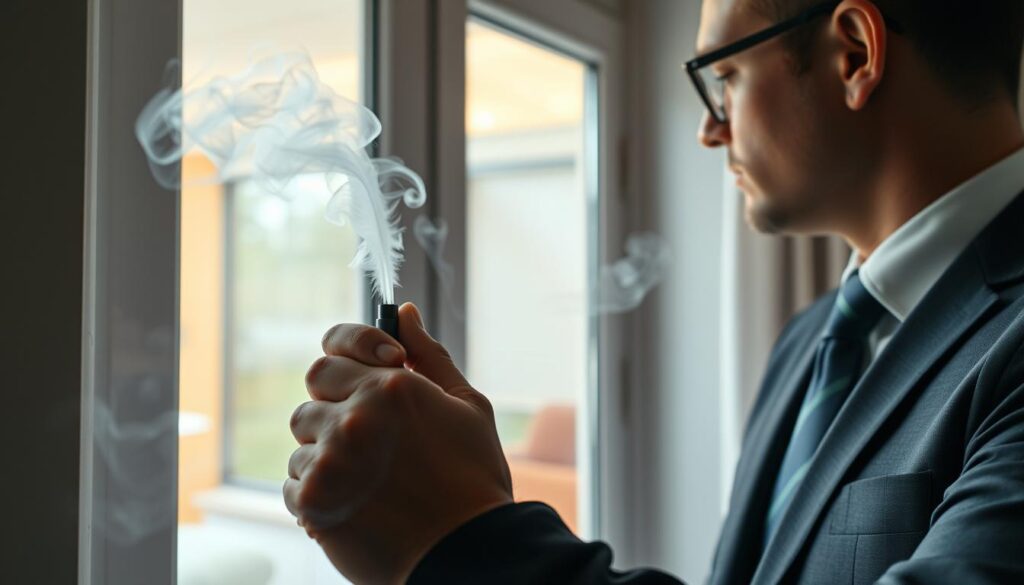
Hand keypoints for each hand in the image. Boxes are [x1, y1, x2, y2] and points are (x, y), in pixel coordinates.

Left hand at [283, 303, 513, 584]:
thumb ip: (429, 355)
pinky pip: (294, 486)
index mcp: (392, 386)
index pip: (332, 352)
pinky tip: (357, 507)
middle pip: (311, 396)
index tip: (364, 374)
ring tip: (371, 482)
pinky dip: (319, 496)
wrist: (468, 552)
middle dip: (334, 410)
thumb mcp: (467, 406)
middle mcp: (354, 417)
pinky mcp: (314, 503)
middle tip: (368, 436)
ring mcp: (330, 461)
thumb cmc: (474, 478)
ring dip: (328, 458)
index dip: (344, 360)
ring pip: (303, 445)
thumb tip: (405, 314)